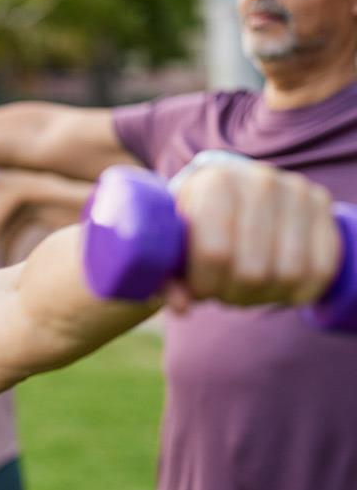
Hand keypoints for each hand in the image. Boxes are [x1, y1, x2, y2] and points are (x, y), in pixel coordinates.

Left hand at [168, 161, 339, 309]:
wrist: (232, 190)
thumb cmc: (194, 222)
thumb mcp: (172, 241)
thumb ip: (167, 276)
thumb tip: (180, 307)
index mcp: (215, 182)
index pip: (215, 253)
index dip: (205, 285)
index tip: (198, 289)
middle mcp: (259, 181)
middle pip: (252, 270)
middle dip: (233, 294)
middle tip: (222, 293)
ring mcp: (296, 191)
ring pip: (288, 274)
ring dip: (265, 296)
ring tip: (245, 290)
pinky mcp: (322, 205)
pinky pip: (322, 269)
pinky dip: (299, 291)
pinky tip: (278, 289)